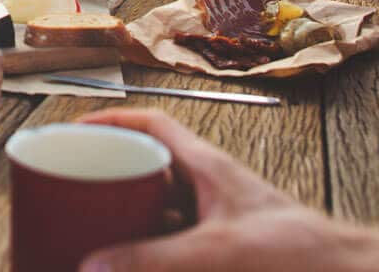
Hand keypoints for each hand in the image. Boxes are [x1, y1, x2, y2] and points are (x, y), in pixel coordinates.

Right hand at [75, 109, 371, 270]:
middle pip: (151, 168)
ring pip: (165, 211)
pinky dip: (155, 253)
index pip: (152, 124)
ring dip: (132, 219)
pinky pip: (180, 245)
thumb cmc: (304, 255)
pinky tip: (138, 267)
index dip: (111, 121)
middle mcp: (212, 192)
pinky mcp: (230, 256)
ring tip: (94, 233)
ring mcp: (222, 224)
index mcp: (208, 170)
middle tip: (74, 190)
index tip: (74, 132)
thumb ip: (156, 260)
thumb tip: (91, 265)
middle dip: (112, 175)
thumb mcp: (220, 253)